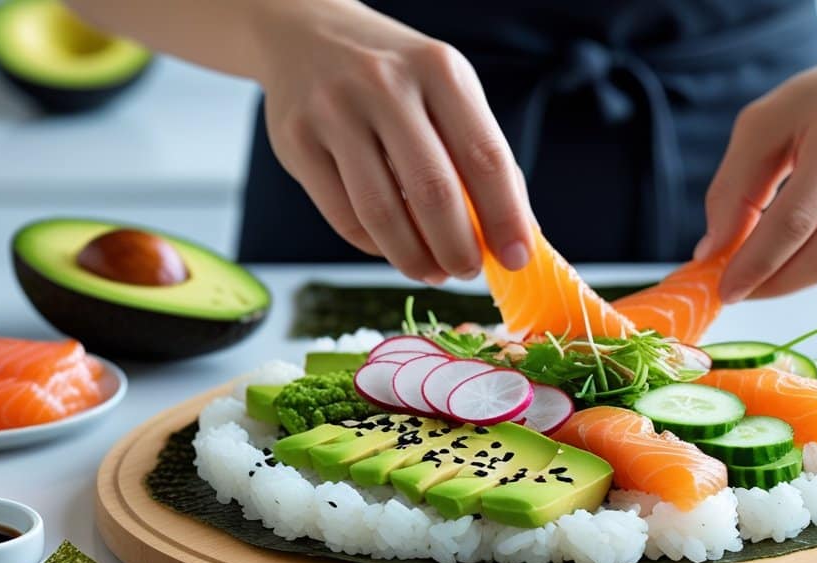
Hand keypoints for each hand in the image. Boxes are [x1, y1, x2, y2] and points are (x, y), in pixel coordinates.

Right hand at [255, 1, 532, 281]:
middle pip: (433, 192)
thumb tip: (520, 235)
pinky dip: (376, 247)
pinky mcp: (296, 141)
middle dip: (458, 248)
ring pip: (382, 213)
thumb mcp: (448, 93)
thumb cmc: (396, 80)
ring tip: (433, 271)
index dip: (505, 218)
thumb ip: (482, 157)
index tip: (516, 259)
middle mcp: (385, 85)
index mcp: (439, 70)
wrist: (306, 35)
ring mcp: (334, 111)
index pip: (484, 157)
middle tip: (468, 272)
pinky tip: (394, 248)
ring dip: (415, 258)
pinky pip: (344, 217)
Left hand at [697, 41, 816, 300]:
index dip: (755, 264)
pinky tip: (794, 253)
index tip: (722, 289)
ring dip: (792, 279)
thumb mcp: (762, 124)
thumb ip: (733, 189)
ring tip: (758, 273)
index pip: (794, 221)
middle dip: (773, 284)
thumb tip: (713, 253)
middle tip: (736, 292)